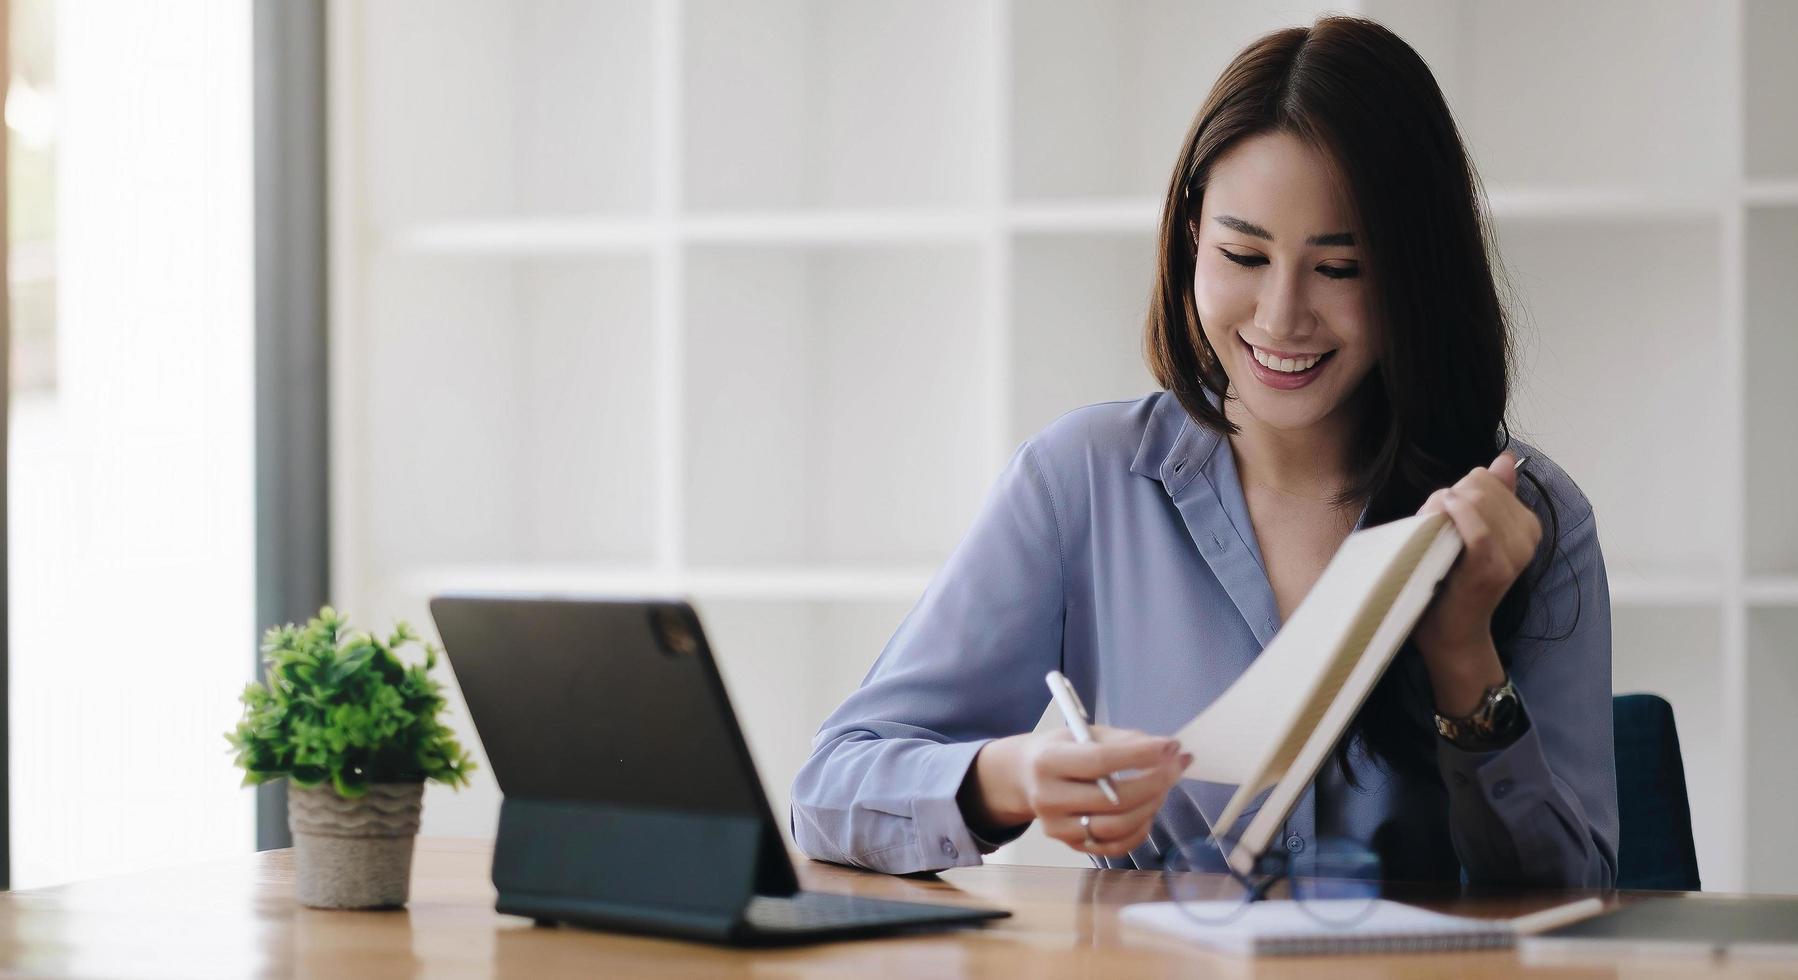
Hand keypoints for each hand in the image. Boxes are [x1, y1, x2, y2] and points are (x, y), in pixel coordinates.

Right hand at [967, 726, 1190, 857]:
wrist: (1025, 778)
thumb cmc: (1061, 750)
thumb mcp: (1084, 733)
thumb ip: (1123, 740)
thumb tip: (1169, 749)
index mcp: (1048, 761)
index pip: (1099, 761)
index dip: (1139, 755)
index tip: (1170, 745)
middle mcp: (1048, 798)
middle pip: (1113, 799)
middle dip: (1155, 782)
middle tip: (1176, 765)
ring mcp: (1058, 827)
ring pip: (1117, 827)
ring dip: (1151, 806)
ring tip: (1164, 786)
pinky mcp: (1070, 845)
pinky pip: (1115, 845)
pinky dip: (1140, 829)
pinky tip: (1148, 809)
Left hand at [1413, 452, 1540, 711]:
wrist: (1452, 635)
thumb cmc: (1453, 584)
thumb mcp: (1473, 534)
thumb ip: (1492, 496)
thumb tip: (1504, 460)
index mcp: (1527, 526)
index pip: (1489, 478)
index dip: (1457, 488)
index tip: (1442, 512)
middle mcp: (1527, 537)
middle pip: (1479, 485)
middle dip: (1448, 496)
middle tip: (1431, 523)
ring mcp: (1512, 554)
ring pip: (1475, 501)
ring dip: (1441, 507)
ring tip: (1430, 530)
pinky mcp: (1491, 568)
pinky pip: (1477, 527)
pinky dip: (1453, 516)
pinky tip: (1437, 518)